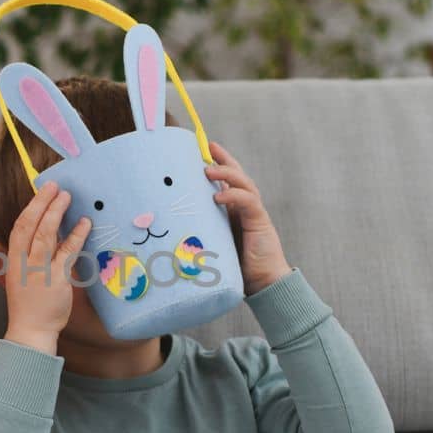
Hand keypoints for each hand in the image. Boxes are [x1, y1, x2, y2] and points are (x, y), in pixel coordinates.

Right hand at [2, 182, 90, 354]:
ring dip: (56, 213)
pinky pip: (66, 252)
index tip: (42, 191)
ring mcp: (39, 270)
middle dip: (42, 203)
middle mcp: (24, 262)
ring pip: (46, 235)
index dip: (31, 207)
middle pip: (30, 225)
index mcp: (13, 260)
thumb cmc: (26, 305)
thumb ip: (5, 259)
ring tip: (67, 197)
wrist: (31, 331)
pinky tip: (84, 223)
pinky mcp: (56, 280)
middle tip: (55, 186)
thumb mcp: (11, 278)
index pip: (19, 227)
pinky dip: (75, 235)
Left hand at [206, 141, 291, 294]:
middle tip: (208, 147)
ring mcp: (254, 213)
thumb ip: (199, 231)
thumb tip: (169, 225)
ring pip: (244, 184)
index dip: (218, 164)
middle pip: (238, 175)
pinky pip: (248, 202)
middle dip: (224, 159)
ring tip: (207, 169)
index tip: (203, 149)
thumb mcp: (211, 244)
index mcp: (234, 211)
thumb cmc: (234, 268)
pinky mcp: (260, 223)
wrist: (263, 285)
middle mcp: (245, 208)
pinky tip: (218, 195)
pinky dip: (234, 195)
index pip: (227, 181)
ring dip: (227, 173)